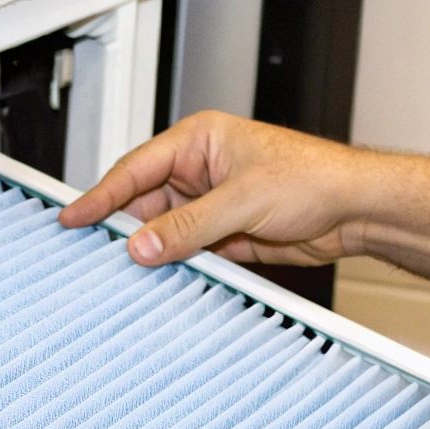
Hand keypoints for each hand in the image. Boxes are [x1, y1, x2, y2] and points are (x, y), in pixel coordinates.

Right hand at [61, 110, 429, 308]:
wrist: (357, 211)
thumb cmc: (315, 179)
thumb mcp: (242, 201)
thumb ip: (187, 226)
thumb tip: (142, 246)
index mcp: (199, 142)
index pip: (136, 169)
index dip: (101, 195)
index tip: (72, 217)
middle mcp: (202, 171)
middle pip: (145, 204)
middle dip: (125, 231)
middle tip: (93, 256)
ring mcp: (212, 205)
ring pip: (165, 233)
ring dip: (153, 255)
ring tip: (128, 277)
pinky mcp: (226, 236)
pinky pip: (188, 254)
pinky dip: (177, 269)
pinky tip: (164, 284)